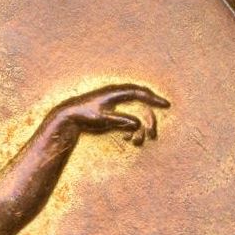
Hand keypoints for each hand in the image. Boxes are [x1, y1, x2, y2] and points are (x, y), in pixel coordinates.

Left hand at [54, 84, 168, 145]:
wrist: (68, 116)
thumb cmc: (84, 115)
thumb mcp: (103, 119)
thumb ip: (121, 120)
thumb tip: (137, 123)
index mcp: (116, 92)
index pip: (140, 93)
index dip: (154, 99)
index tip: (166, 105)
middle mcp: (117, 95)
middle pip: (142, 103)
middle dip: (149, 120)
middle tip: (153, 133)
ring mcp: (114, 102)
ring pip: (135, 112)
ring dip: (139, 128)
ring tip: (137, 142)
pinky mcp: (111, 111)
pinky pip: (127, 118)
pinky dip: (130, 129)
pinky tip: (128, 139)